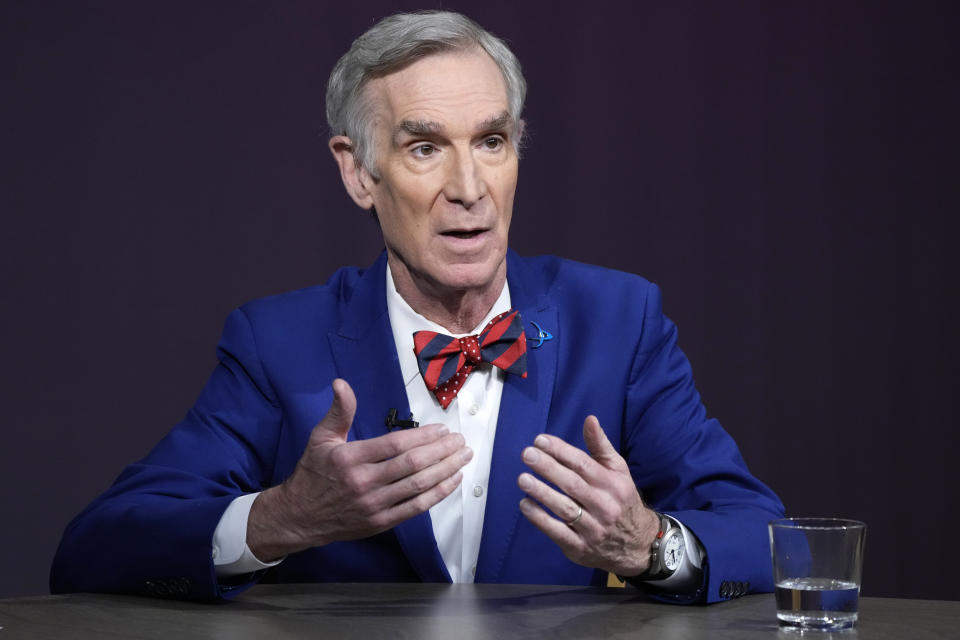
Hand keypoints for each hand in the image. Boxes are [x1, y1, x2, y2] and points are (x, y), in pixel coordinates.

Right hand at [248, 379, 471, 560]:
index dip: (423, 436)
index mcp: (350, 458)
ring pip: (418, 486)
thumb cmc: (313, 473)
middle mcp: (363, 482)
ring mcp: (374, 505)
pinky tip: (452, 481)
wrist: (299, 517)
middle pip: (412, 464)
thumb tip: (341, 383)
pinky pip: (416, 508)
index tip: (442, 429)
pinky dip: (438, 494)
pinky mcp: (381, 522)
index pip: (395, 445)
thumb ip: (339, 411)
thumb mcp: (321, 438)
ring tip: (463, 457)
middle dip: (442, 451)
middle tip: (460, 440)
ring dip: (446, 470)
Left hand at [517, 415, 659, 576]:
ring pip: (565, 508)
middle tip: (527, 454)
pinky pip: (558, 532)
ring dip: (542, 493)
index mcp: (612, 484)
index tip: (540, 440)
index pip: (583, 464)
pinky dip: (540, 519)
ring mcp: (592, 528)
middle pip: (572, 484)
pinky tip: (525, 505)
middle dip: (548, 468)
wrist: (637, 545)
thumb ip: (601, 446)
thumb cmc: (621, 500)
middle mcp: (604, 506)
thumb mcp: (618, 471)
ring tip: (522, 478)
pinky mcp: (580, 548)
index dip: (561, 451)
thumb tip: (589, 419)